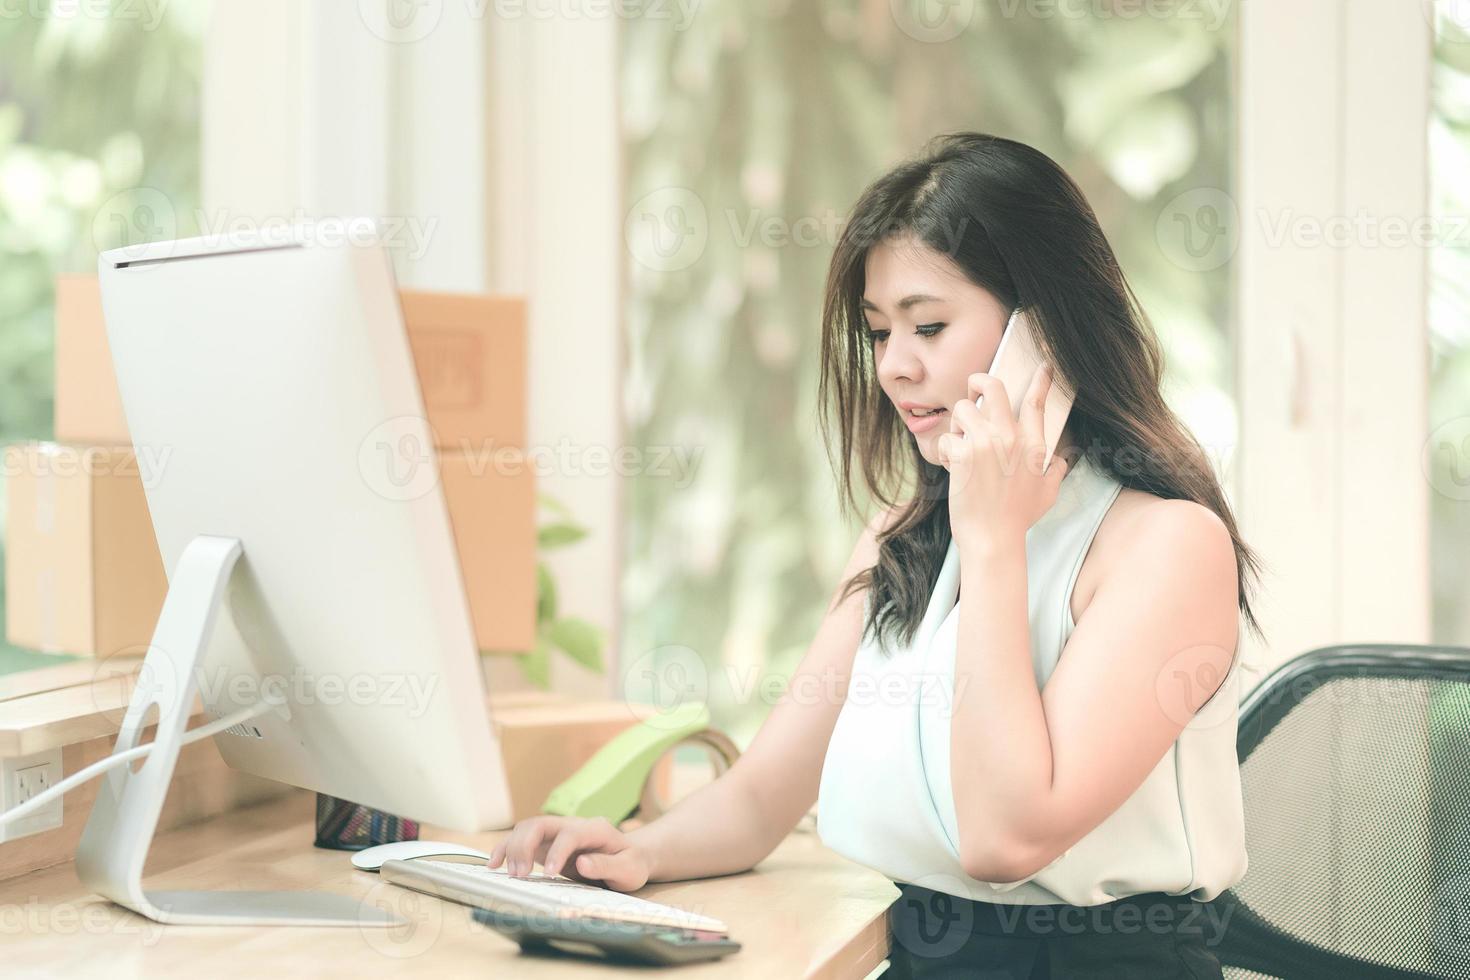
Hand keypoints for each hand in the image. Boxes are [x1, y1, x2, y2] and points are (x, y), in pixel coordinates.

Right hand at [488, 814, 651, 892]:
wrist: (630, 858)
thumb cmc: (631, 864)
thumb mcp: (629, 869)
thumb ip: (607, 865)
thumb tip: (582, 863)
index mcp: (595, 828)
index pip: (570, 834)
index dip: (557, 852)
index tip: (549, 874)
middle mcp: (573, 825)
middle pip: (541, 824)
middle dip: (525, 846)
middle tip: (519, 876)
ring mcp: (558, 832)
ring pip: (527, 828)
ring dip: (512, 847)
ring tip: (505, 872)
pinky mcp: (547, 843)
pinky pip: (522, 839)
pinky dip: (506, 849)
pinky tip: (494, 863)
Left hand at [935, 361, 1069, 549]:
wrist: (992, 538)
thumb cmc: (1018, 518)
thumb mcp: (1047, 493)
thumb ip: (1056, 471)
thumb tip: (1063, 460)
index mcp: (1033, 445)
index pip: (1036, 403)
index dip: (1041, 380)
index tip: (1043, 367)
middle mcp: (1010, 437)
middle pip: (992, 386)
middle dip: (978, 381)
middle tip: (973, 390)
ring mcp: (985, 443)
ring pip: (963, 408)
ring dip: (959, 424)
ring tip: (962, 444)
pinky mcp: (962, 453)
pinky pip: (947, 438)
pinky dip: (947, 451)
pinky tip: (954, 468)